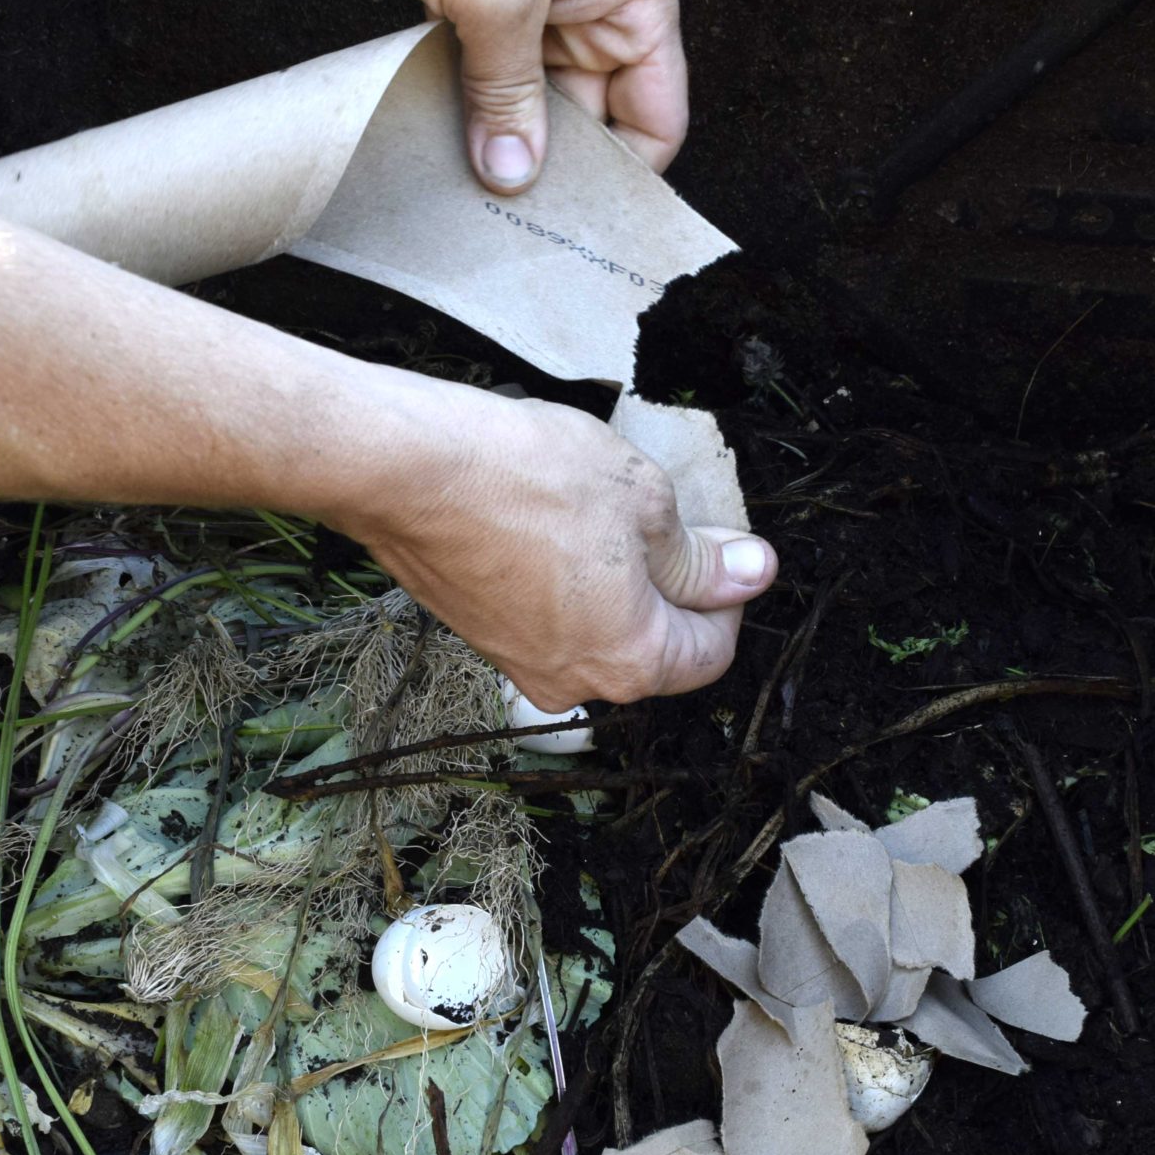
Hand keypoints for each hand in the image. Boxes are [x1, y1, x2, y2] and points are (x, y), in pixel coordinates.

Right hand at [332, 382, 773, 707]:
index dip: (730, 592)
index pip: (712, 651)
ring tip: (601, 510)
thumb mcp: (645, 500)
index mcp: (632, 662)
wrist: (405, 471)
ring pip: (599, 629)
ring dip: (616, 581)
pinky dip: (566, 580)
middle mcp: (576, 682)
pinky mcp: (481, 634)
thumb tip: (748, 572)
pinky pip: (549, 617)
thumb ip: (701, 554)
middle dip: (671, 587)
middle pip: (654, 647)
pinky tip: (554, 520)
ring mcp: (521, 663)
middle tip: (663, 516)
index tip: (723, 543)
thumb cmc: (524, 479)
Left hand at [346, 0, 686, 193]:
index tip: (584, 229)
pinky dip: (470, 120)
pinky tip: (448, 158)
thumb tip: (515, 173)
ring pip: (535, 110)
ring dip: (506, 149)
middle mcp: (592, 9)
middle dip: (557, 171)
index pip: (656, 115)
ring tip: (477, 201)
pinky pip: (487, 86)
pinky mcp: (477, 11)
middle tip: (520, 227)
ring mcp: (533, 13)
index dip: (626, 177)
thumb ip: (508, 92)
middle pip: (593, 123)